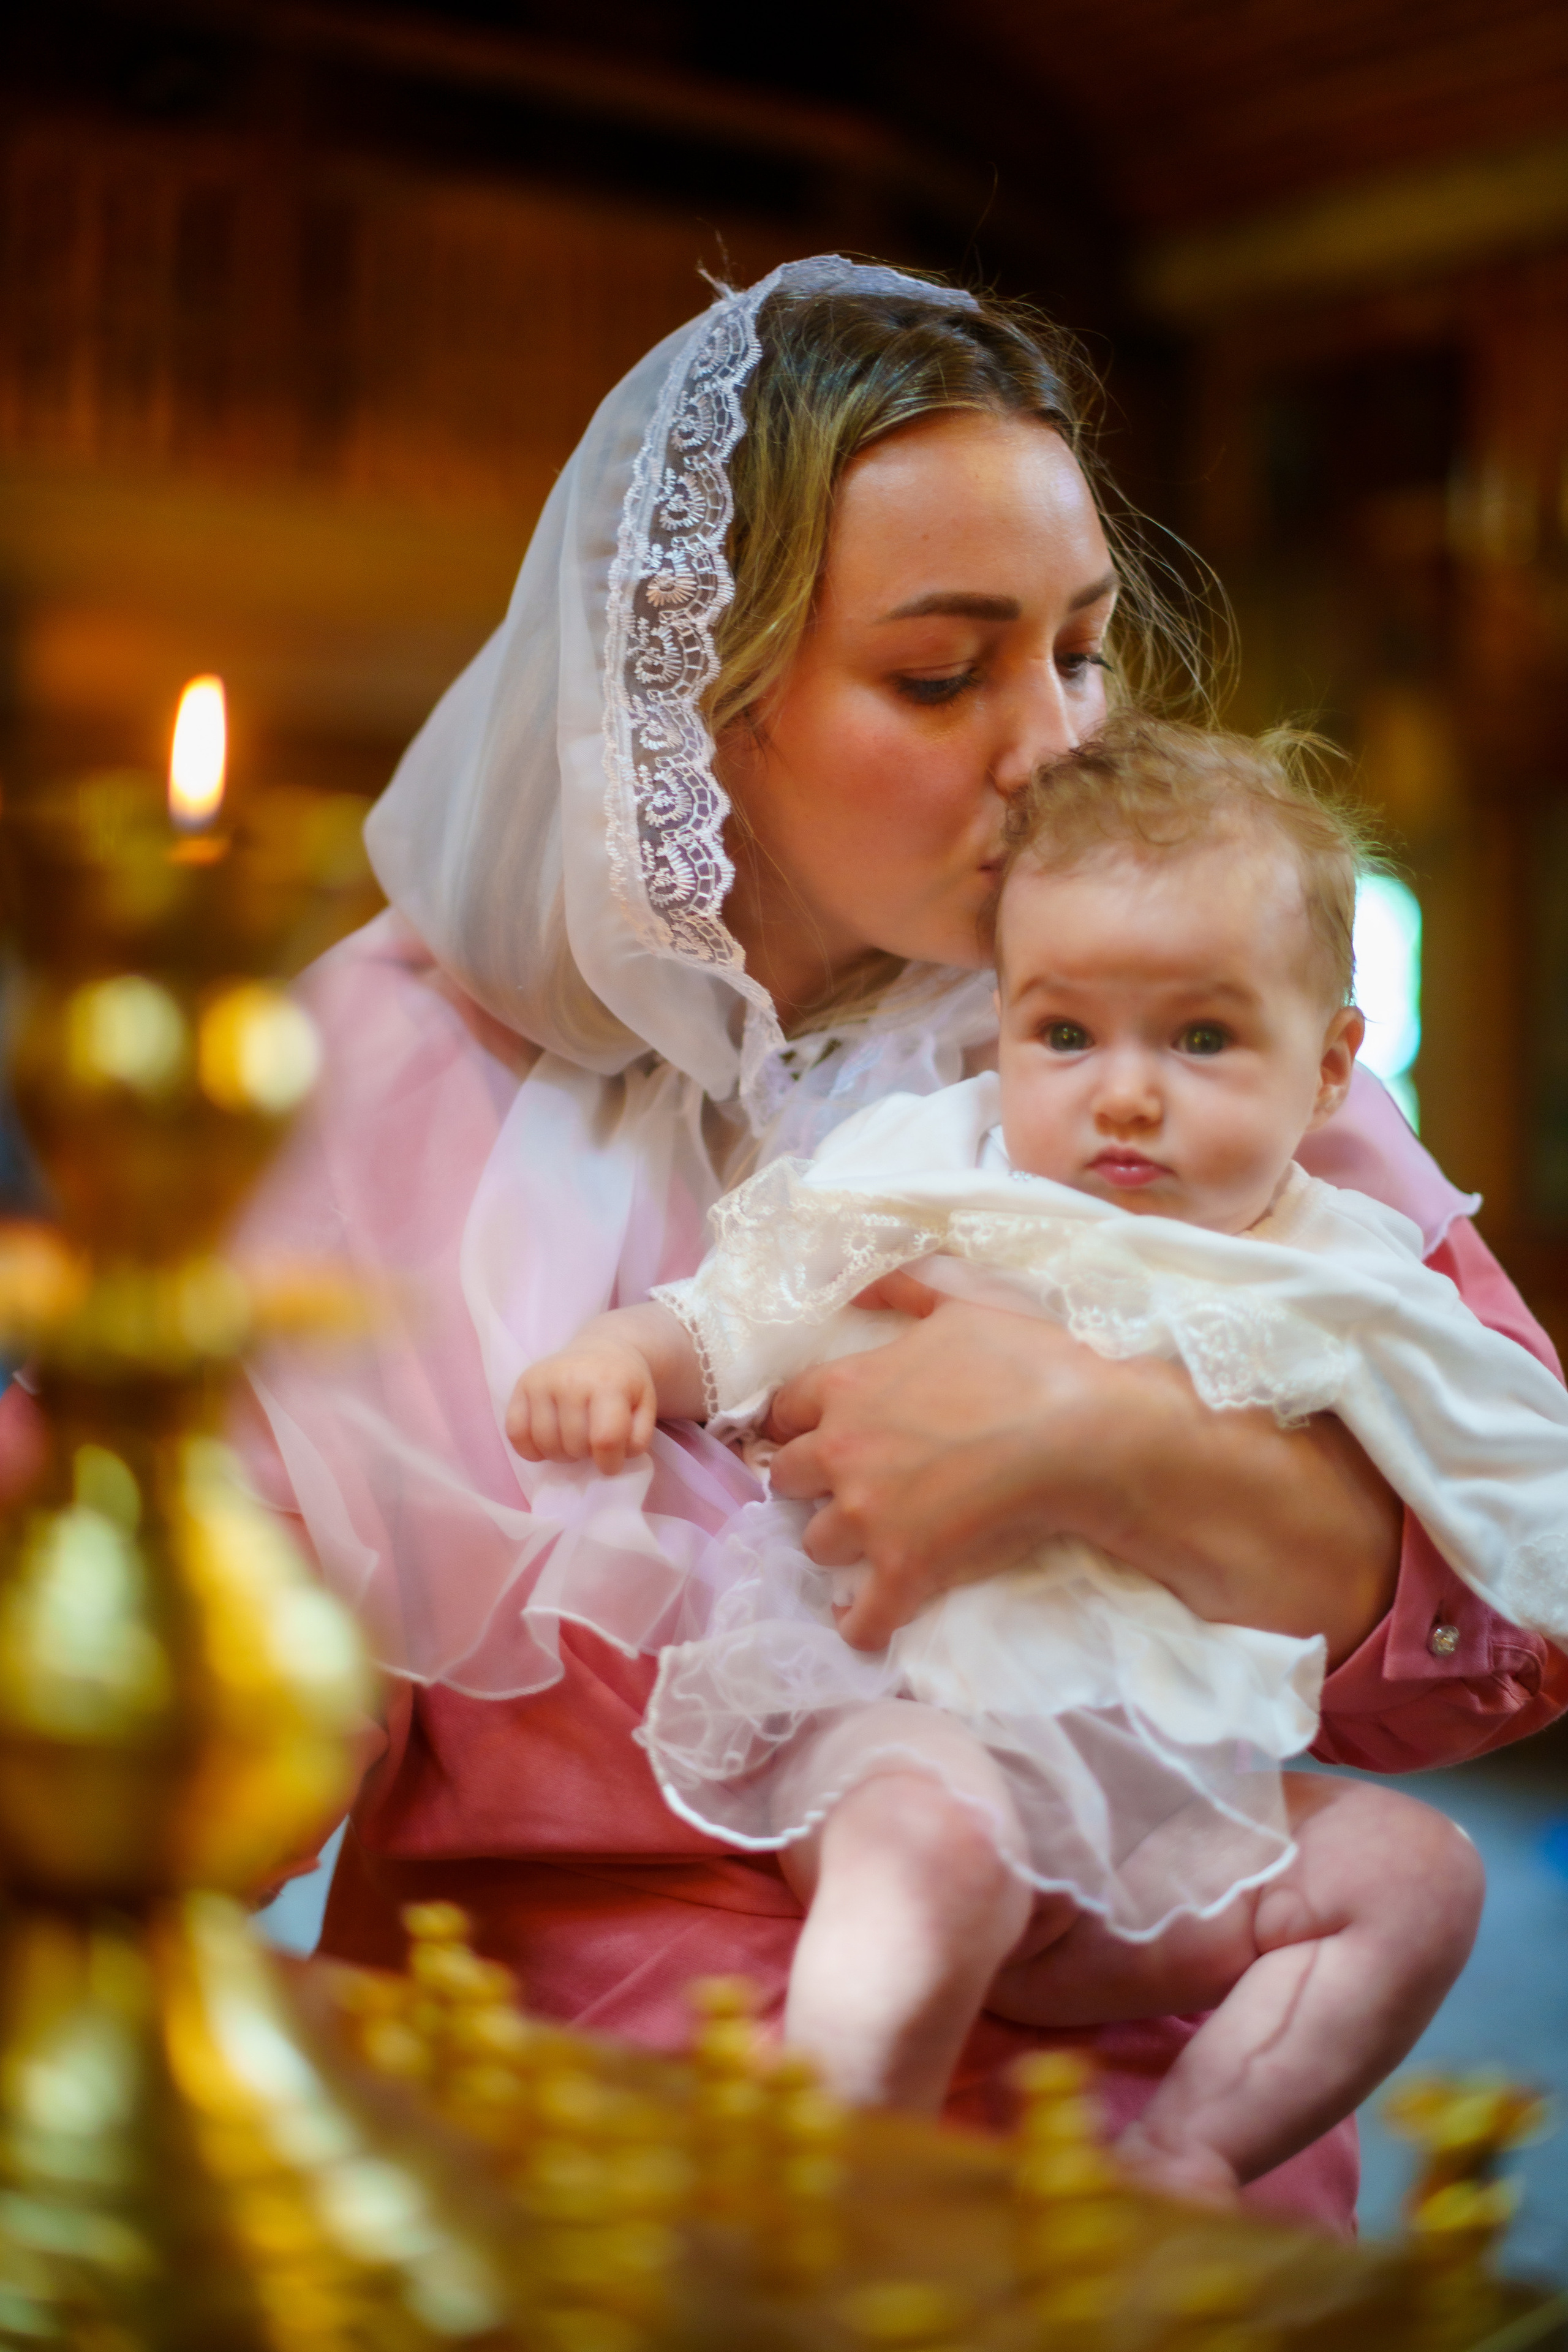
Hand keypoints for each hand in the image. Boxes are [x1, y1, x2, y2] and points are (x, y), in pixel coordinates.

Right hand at [506, 1341, 656, 1477]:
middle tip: (592, 1443)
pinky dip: (530, 1450)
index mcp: (608, 1382)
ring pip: (545, 1444)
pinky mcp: (522, 1385)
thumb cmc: (625, 1385)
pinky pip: (515, 1434)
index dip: (609, 1463)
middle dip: (586, 1456)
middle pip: (573, 1445)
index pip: (605, 1439)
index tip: (611, 1463)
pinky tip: (548, 1442)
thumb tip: (612, 1458)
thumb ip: (637, 1438)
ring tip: (573, 1440)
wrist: (602, 1349)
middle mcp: (571, 1378)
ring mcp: (542, 1380)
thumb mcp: (645, 1407)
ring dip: (561, 1455)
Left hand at [766, 1270, 1399, 1661]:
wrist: (1084, 1433)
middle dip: (808, 1483)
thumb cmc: (1030, 1361)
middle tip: (844, 1486)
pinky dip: (860, 1624)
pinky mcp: (904, 1569)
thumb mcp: (963, 1302)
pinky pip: (861, 1615)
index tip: (809, 1434)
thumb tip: (857, 1287)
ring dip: (836, 1545)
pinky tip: (864, 1624)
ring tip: (868, 1546)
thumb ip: (903, 1288)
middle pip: (786, 1477)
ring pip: (816, 1543)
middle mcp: (843, 1451)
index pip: (783, 1408)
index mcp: (849, 1386)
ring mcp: (869, 1515)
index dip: (794, 1423)